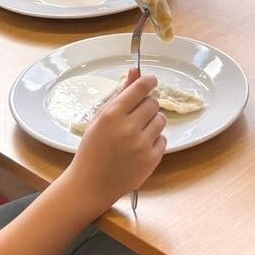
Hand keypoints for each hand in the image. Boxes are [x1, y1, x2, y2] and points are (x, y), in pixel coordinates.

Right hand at [70, 68, 166, 206]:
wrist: (91, 183)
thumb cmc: (92, 148)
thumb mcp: (99, 118)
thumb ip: (120, 94)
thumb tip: (135, 70)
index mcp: (112, 115)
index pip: (140, 88)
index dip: (148, 81)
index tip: (151, 80)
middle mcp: (128, 128)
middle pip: (153, 103)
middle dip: (146, 106)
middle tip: (136, 116)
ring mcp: (141, 145)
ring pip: (161, 120)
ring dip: (152, 122)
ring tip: (138, 132)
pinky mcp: (151, 160)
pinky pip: (163, 139)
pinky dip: (154, 141)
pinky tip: (140, 147)